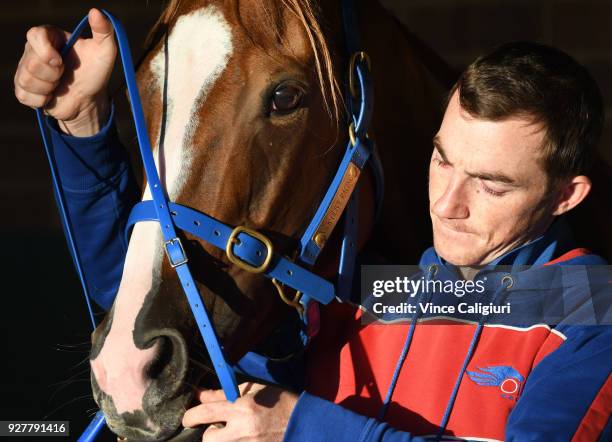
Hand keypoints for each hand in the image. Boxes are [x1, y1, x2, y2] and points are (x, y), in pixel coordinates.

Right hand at [14, 8, 116, 135]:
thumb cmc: (95, 72)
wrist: (89, 99)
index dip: (44, 49)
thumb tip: (96, 12)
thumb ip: (104, 31)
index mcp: (49, 37)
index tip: (59, 61)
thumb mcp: (104, 51)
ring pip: (27, 80)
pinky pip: (24, 96)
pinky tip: (52, 96)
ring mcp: (26, 70)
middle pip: (32, 63)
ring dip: (49, 88)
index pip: (34, 34)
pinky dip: (41, 100)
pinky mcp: (24, 89)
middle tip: (65, 74)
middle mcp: (33, 51)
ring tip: (60, 85)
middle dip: (53, 74)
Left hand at [182, 383, 298, 441]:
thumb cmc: (280, 401)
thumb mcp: (253, 390)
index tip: (188, 417)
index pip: (205, 413)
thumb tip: (201, 395)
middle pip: (208, 439)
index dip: (190, 416)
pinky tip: (245, 438)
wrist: (306, 422)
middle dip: (209, 433)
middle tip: (219, 427)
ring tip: (234, 433)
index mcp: (242, 408)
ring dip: (222, 440)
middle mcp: (243, 430)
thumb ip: (224, 394)